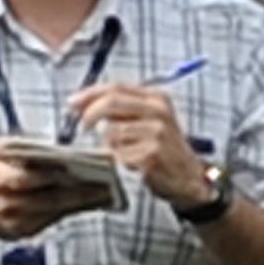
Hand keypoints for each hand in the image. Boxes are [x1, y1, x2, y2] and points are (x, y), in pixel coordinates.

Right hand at [0, 143, 112, 241]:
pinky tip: (91, 204)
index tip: (87, 165)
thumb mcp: (0, 152)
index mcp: (5, 177)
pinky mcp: (25, 232)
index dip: (65, 172)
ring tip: (104, 194)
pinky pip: (54, 221)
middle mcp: (11, 201)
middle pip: (52, 196)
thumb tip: (57, 145)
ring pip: (56, 211)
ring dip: (82, 204)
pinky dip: (73, 213)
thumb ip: (24, 144)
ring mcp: (18, 219)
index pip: (40, 175)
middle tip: (105, 184)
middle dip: (80, 191)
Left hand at [69, 82, 214, 211]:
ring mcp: (157, 133)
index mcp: (156, 98)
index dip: (90, 93)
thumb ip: (122, 109)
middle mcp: (159, 112)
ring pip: (112, 132)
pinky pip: (119, 154)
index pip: (116, 87)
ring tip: (122, 151)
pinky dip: (118, 159)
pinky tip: (131, 163)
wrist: (190, 177)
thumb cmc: (164, 149)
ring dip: (108, 144)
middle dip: (90, 113)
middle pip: (112, 103)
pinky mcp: (152, 154)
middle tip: (81, 125)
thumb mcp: (150, 120)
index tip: (73, 102)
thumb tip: (84, 104)